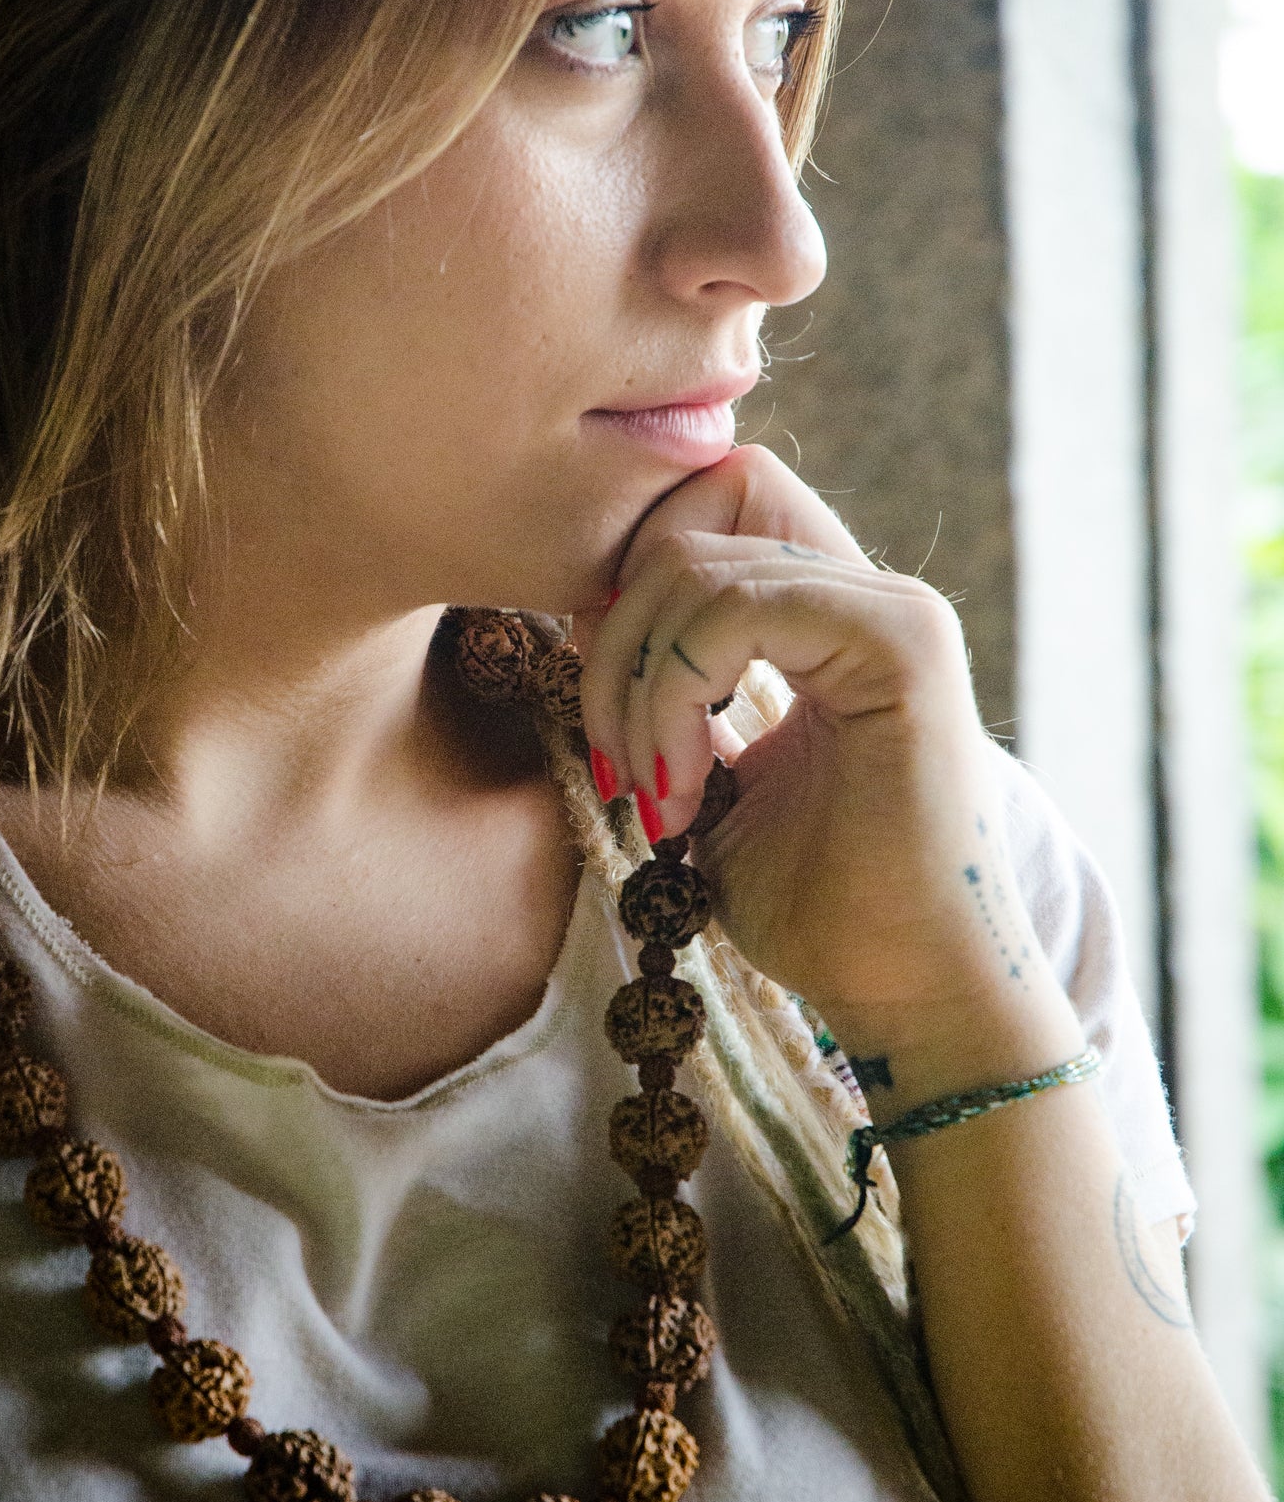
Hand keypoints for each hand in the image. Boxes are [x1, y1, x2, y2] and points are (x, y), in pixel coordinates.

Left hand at [577, 446, 1082, 1091]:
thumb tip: (594, 623)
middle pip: (688, 522)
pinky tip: (686, 792)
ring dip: (637, 689)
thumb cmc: (817, 911)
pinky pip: (733, 611)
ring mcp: (894, 611)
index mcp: (833, 616)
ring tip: (655, 793)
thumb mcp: (718, 781)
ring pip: (695, 568)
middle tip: (615, 761)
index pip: (709, 506)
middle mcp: (871, 595)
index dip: (628, 583)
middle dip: (612, 638)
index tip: (606, 704)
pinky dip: (673, 698)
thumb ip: (680, 694)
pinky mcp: (902, 644)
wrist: (907, 996)